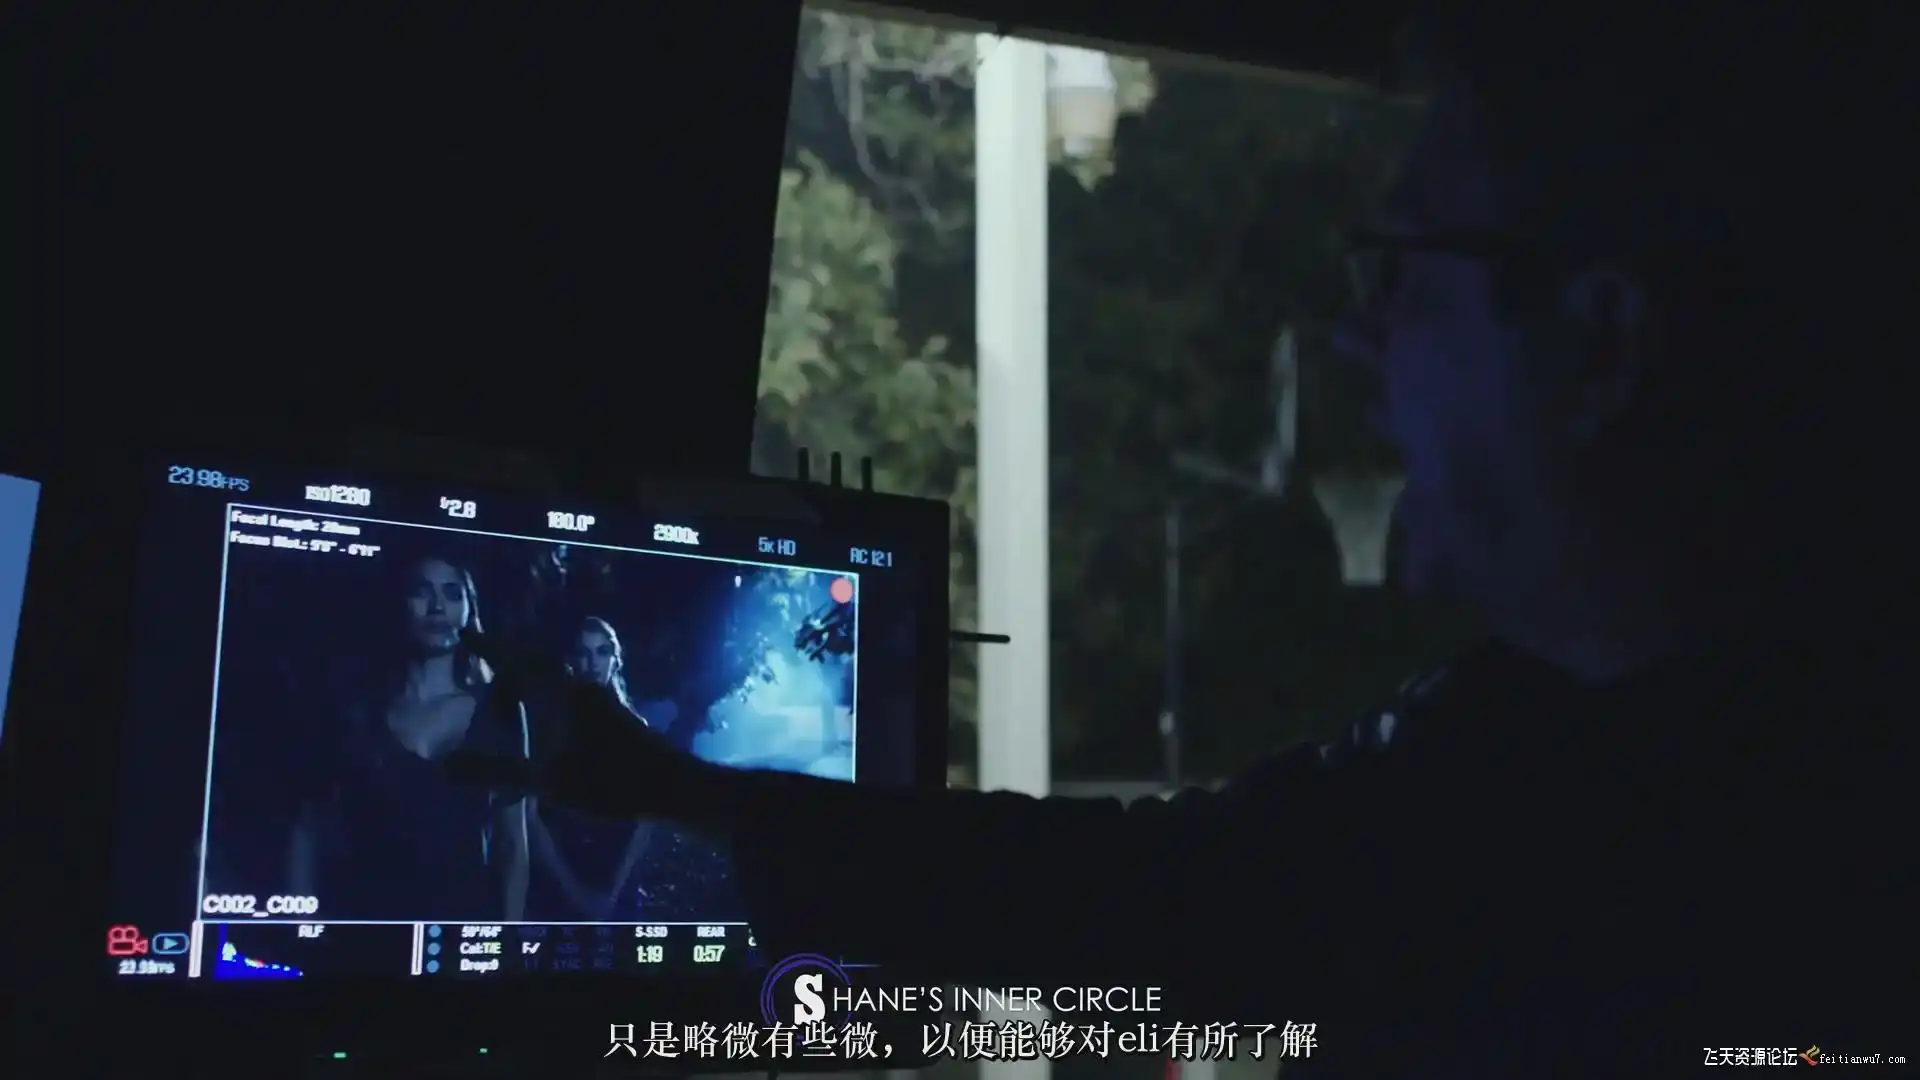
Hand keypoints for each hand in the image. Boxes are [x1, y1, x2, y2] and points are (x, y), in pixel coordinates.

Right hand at [446, 630, 721, 821]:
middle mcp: (578, 688)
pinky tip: (545, 738)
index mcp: (558, 695)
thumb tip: (445, 766)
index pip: (516, 661)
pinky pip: (567, 698)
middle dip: (507, 676)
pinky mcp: (611, 716)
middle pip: (534, 668)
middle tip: (487, 702)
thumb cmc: (606, 779)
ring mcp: (598, 701)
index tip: (467, 637)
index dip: (490, 649)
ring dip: (528, 693)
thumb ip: (497, 771)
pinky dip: (546, 707)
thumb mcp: (546, 780)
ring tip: (510, 720)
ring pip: (553, 685)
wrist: (668, 784)